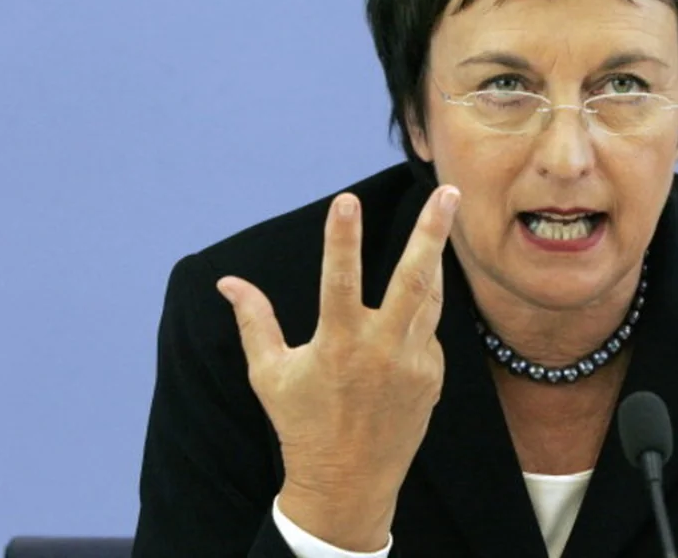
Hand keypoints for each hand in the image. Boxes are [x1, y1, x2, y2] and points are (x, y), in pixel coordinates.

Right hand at [215, 185, 460, 550]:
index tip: (348, 199)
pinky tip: (405, 312)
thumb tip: (228, 282)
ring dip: (435, 259)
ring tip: (441, 219)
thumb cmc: (301, 425)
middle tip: (449, 193)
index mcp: (339, 344)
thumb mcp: (268, 375)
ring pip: (431, 298)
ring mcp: (414, 363)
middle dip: (432, 233)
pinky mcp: (432, 376)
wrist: (349, 483)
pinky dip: (418, 315)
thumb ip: (254, 322)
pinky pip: (427, 332)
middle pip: (415, 279)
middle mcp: (383, 350)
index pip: (340, 278)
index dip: (342, 238)